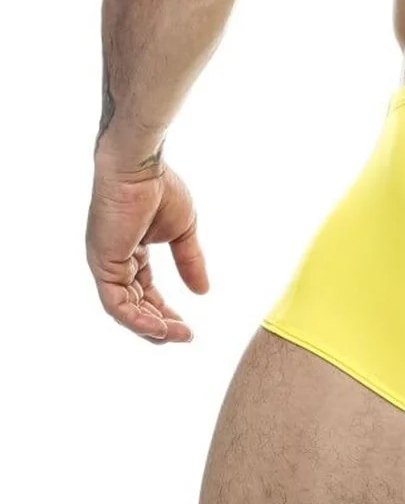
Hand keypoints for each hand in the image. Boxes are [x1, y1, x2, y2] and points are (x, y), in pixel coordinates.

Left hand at [86, 158, 209, 342]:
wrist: (142, 167)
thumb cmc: (160, 188)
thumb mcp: (183, 232)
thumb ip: (190, 261)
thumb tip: (203, 292)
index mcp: (130, 251)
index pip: (145, 291)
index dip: (165, 311)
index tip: (187, 327)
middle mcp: (114, 260)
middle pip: (134, 305)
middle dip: (159, 324)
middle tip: (184, 336)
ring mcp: (106, 262)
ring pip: (124, 310)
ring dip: (150, 327)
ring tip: (177, 336)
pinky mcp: (103, 263)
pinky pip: (116, 303)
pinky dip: (137, 319)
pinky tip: (160, 327)